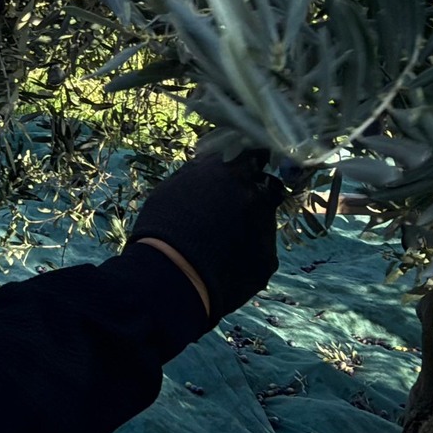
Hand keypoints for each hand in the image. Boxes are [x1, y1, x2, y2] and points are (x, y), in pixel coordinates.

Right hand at [128, 150, 283, 325]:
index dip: (249, 164)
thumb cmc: (162, 226)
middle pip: (268, 187)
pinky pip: (262, 253)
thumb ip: (201, 173)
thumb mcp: (174, 187)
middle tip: (235, 211)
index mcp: (232, 172)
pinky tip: (228, 266)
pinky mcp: (269, 260)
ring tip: (224, 244)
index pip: (254, 155)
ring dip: (252, 227)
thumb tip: (212, 165)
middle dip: (256, 195)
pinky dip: (249, 256)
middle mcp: (256, 195)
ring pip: (265, 222)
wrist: (169, 276)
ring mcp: (267, 228)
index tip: (244, 170)